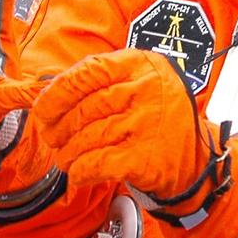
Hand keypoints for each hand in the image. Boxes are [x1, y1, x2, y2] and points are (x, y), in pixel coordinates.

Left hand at [33, 48, 221, 201]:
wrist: (195, 160)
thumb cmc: (156, 119)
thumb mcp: (139, 84)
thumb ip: (101, 82)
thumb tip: (46, 94)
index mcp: (142, 64)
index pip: (89, 70)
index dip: (58, 91)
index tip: (43, 109)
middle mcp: (147, 89)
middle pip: (86, 108)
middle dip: (61, 127)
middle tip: (53, 138)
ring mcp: (147, 123)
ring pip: (87, 137)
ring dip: (68, 153)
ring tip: (66, 158)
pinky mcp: (144, 157)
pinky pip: (95, 163)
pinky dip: (80, 170)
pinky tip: (79, 172)